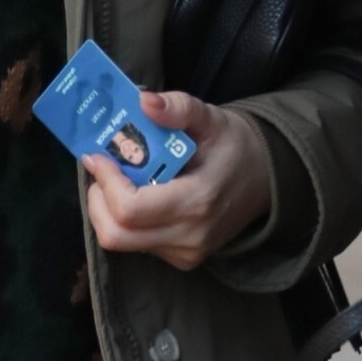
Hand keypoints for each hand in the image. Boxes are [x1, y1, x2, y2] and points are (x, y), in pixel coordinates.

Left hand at [84, 92, 271, 270]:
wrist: (264, 180)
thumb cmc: (234, 147)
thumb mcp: (211, 118)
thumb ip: (178, 108)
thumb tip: (144, 101)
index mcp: (197, 201)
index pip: (130, 209)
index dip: (105, 182)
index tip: (98, 156)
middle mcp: (189, 236)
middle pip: (116, 235)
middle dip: (98, 200)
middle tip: (103, 170)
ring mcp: (184, 253)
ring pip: (121, 242)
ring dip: (107, 209)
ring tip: (119, 179)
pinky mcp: (181, 259)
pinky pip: (136, 245)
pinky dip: (124, 220)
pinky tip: (138, 194)